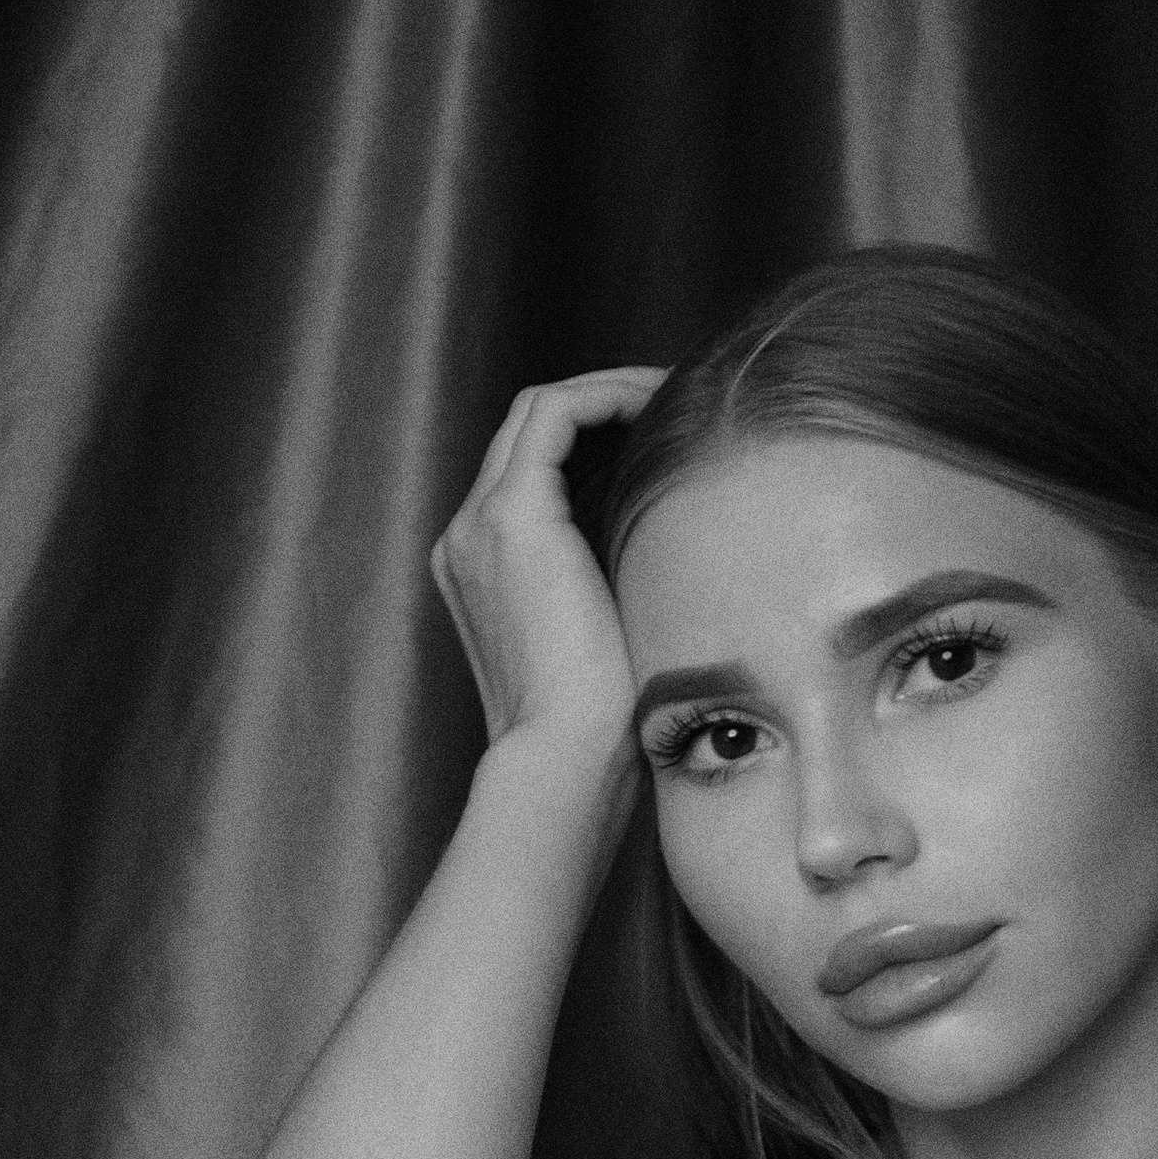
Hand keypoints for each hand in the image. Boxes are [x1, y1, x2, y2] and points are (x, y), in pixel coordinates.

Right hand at [431, 368, 665, 751]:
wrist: (566, 765)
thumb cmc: (602, 733)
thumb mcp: (613, 644)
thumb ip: (622, 590)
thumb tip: (688, 557)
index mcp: (486, 572)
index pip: (532, 472)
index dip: (598, 440)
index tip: (664, 440)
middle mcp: (469, 540)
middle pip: (531, 431)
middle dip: (606, 405)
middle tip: (679, 402)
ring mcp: (480, 524)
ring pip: (539, 411)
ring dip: (610, 392)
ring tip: (677, 396)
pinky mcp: (512, 516)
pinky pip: (555, 414)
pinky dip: (608, 397)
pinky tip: (662, 406)